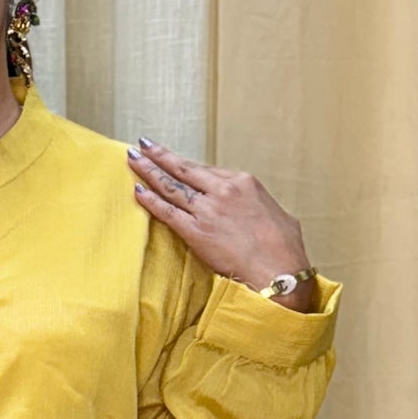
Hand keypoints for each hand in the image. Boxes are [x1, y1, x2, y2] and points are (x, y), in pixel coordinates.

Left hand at [127, 140, 315, 307]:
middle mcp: (223, 191)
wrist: (279, 271)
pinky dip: (150, 200)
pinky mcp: (196, 232)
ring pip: (171, 186)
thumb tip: (253, 210)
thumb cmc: (285, 249)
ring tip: (133, 160)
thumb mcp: (278, 215)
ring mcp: (207, 210)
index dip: (186, 165)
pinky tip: (137, 191)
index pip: (208, 171)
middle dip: (160, 156)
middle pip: (184, 170)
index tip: (174, 159)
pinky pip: (167, 212)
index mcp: (244, 182)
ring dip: (149, 172)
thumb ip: (258, 207)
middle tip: (142, 146)